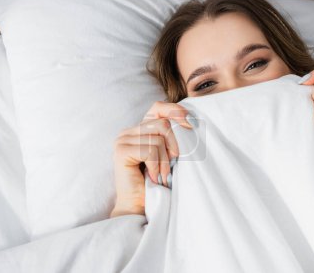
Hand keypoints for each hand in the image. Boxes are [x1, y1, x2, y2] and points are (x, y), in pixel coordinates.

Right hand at [110, 101, 192, 217]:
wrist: (139, 206)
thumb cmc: (157, 182)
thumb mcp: (168, 154)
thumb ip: (171, 136)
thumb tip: (190, 121)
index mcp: (139, 129)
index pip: (158, 108)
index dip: (175, 112)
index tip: (191, 126)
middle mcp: (128, 131)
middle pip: (162, 123)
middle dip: (174, 144)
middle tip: (173, 163)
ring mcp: (122, 140)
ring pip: (158, 138)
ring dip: (165, 160)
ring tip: (162, 175)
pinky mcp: (121, 151)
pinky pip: (150, 150)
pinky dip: (157, 166)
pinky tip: (154, 178)